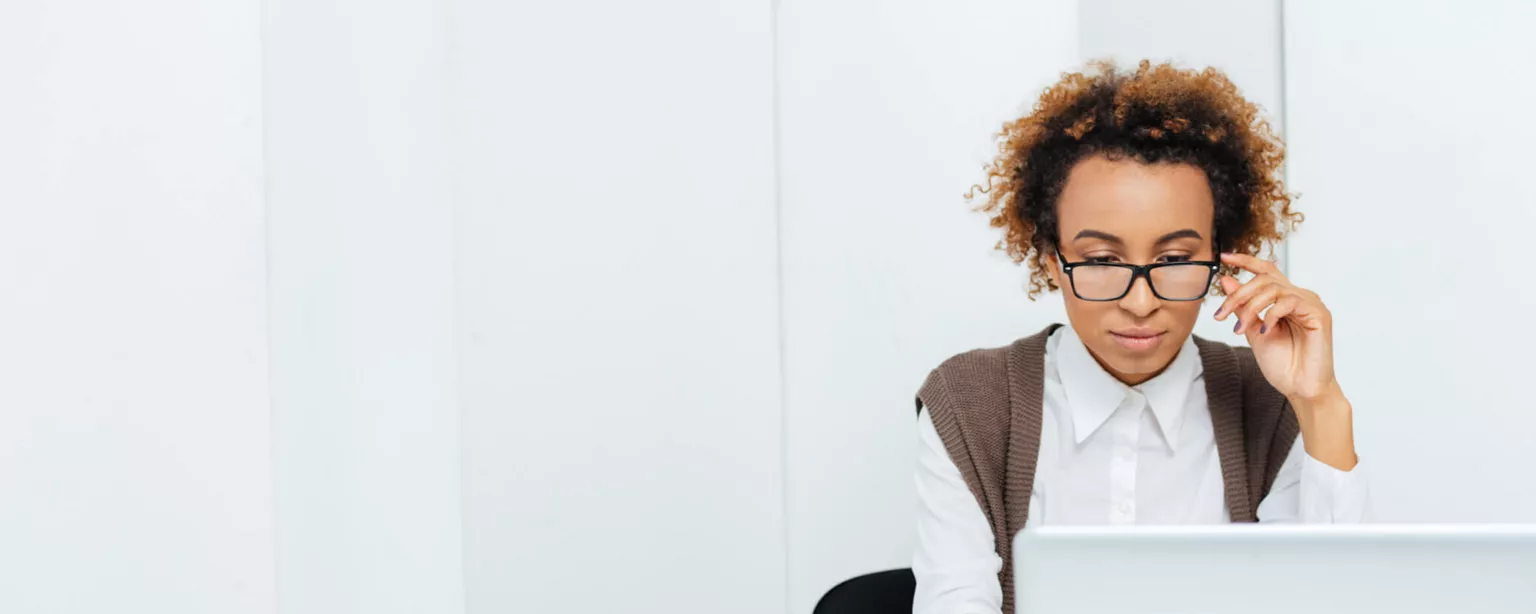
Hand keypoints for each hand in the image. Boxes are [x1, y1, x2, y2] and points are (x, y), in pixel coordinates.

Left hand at [1212, 253, 1336, 402]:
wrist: (1300, 388)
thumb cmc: (1282, 364)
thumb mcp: (1253, 331)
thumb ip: (1243, 307)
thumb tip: (1227, 280)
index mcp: (1285, 299)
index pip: (1266, 271)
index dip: (1246, 261)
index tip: (1224, 256)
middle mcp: (1300, 297)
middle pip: (1265, 279)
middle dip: (1238, 295)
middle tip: (1221, 314)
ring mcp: (1311, 304)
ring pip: (1274, 288)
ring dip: (1250, 307)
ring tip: (1240, 329)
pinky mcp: (1319, 314)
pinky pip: (1289, 302)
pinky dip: (1271, 314)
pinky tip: (1265, 331)